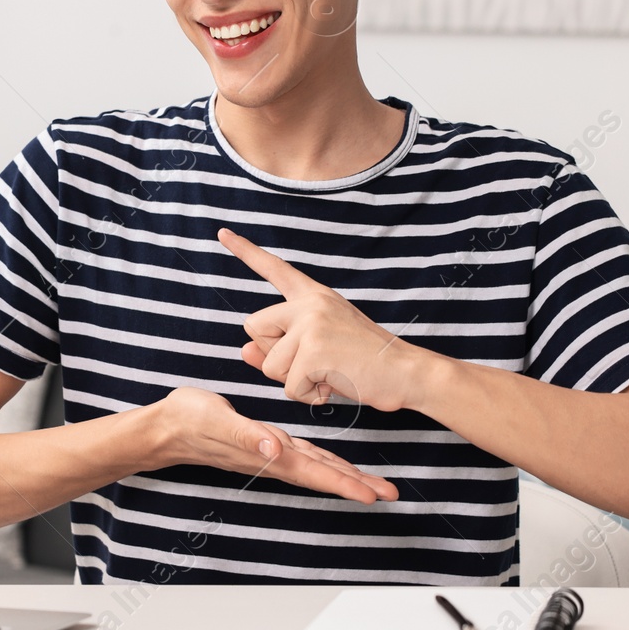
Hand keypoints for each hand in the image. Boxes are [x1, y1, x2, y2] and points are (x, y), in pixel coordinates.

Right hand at [145, 387, 397, 503]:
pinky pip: (304, 456)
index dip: (344, 484)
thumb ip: (246, 436)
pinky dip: (325, 460)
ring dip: (346, 476)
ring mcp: (270, 453)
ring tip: (374, 484)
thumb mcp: (217, 420)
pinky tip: (335, 462)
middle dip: (357, 485)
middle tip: (391, 493)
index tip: (373, 496)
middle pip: (323, 475)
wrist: (167, 426)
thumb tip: (274, 449)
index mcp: (268, 454)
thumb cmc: (190, 420)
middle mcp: (274, 458)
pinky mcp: (265, 443)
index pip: (314, 472)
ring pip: (317, 467)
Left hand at [219, 227, 432, 412]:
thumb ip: (279, 346)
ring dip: (295, 381)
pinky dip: (309, 396)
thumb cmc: (362, 362)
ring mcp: (311, 324)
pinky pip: (289, 387)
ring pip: (270, 365)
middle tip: (315, 361)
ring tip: (330, 373)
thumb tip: (243, 350)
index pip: (274, 269)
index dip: (246, 251)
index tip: (222, 233)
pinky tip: (334, 384)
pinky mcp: (314, 351)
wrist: (406, 372)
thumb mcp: (318, 348)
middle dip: (275, 355)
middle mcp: (309, 303)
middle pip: (255, 329)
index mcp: (312, 295)